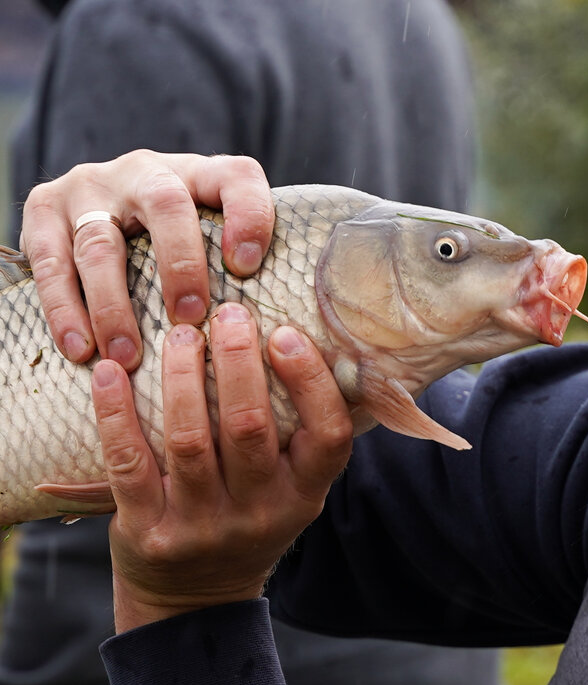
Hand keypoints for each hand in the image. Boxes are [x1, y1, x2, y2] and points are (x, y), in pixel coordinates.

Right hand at [20, 150, 273, 369]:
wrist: (99, 209)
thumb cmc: (179, 242)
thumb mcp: (214, 236)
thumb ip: (245, 262)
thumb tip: (288, 330)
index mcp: (200, 173)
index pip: (238, 177)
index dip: (249, 217)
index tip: (248, 269)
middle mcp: (146, 170)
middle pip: (167, 205)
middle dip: (180, 264)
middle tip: (189, 319)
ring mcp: (91, 186)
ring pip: (101, 243)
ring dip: (113, 305)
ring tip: (127, 357)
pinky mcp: (43, 207)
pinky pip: (50, 261)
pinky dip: (65, 309)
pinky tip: (81, 348)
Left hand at [93, 302, 352, 631]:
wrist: (194, 596)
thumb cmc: (250, 515)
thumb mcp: (292, 487)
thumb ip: (302, 432)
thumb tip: (313, 339)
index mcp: (304, 496)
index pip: (328, 437)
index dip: (310, 381)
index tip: (285, 334)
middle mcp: (259, 513)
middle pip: (250, 427)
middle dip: (238, 361)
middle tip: (227, 313)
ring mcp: (202, 525)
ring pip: (190, 440)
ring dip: (182, 377)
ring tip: (180, 334)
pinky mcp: (148, 530)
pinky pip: (130, 463)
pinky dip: (116, 414)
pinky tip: (111, 373)